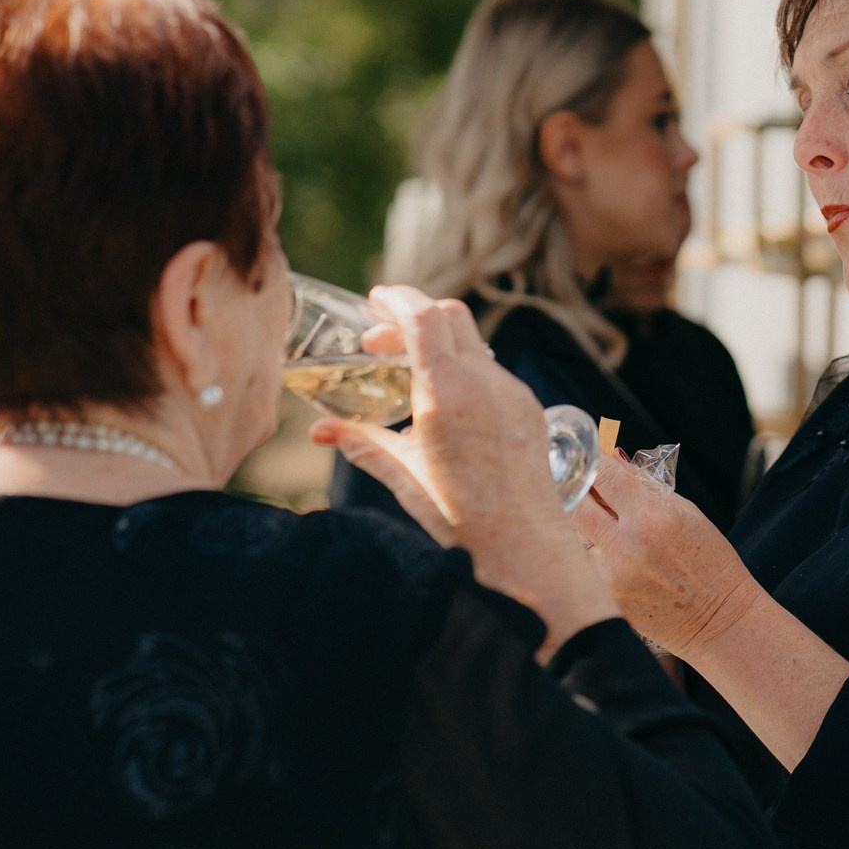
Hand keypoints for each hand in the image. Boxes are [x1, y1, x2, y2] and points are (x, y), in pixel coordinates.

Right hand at [311, 286, 617, 647]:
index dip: (396, 299)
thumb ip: (363, 443)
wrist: (528, 550)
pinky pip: (492, 372)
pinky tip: (443, 404)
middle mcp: (486, 382)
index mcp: (449, 392)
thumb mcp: (404, 477)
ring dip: (438, 346)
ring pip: (473, 345)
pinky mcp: (529, 410)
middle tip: (378, 343)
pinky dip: (462, 370)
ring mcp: (513, 393)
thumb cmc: (462, 519)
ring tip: (406, 376)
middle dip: (412, 318)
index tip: (374, 298)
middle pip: (450, 317)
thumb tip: (320, 432)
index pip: (423, 316)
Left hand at [571, 452, 761, 662]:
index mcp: (651, 518)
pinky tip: (604, 551)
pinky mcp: (604, 601)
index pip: (604, 475)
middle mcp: (625, 547)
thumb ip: (645, 487)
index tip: (585, 452)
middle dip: (574, 487)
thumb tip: (613, 459)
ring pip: (572, 536)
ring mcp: (610, 578)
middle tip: (574, 479)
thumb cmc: (709, 562)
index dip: (591, 458)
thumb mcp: (685, 513)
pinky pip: (582, 566)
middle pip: (573, 503)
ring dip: (578, 522)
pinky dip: (586, 553)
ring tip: (595, 519)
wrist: (719, 620)